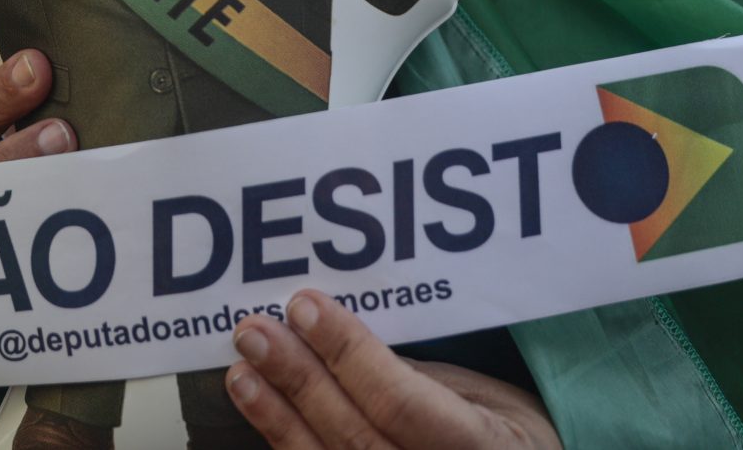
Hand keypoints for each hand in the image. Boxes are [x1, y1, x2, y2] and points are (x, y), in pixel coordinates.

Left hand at [229, 291, 559, 448]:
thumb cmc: (501, 435)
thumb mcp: (483, 399)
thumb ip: (418, 379)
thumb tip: (338, 341)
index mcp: (481, 449)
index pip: (401, 405)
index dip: (348, 354)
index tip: (305, 306)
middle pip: (355, 439)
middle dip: (299, 381)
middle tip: (255, 332)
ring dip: (278, 419)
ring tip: (242, 373)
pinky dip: (287, 448)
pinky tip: (260, 415)